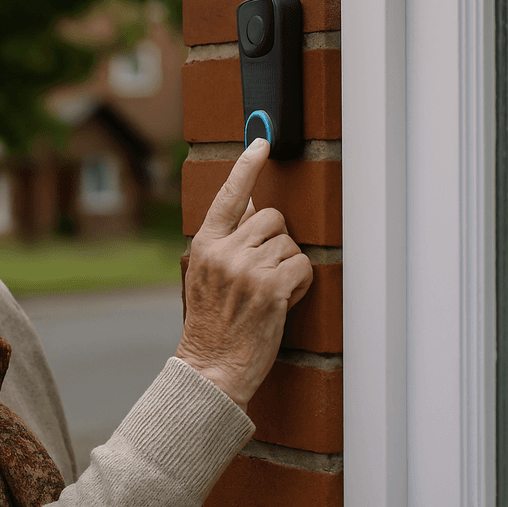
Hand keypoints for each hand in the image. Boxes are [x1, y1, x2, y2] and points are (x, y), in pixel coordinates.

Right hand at [175, 138, 312, 409]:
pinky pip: (304, 266)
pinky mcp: (272, 287)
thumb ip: (224, 238)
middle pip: (271, 218)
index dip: (245, 166)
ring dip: (288, 266)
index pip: (226, 195)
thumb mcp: (204, 274)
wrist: (211, 366)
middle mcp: (224, 251)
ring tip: (268, 293)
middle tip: (264, 271)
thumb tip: (244, 202)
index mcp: (204, 245)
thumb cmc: (211, 324)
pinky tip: (282, 303)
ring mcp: (248, 268)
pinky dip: (300, 285)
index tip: (260, 141)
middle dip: (276, 240)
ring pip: (290, 243)